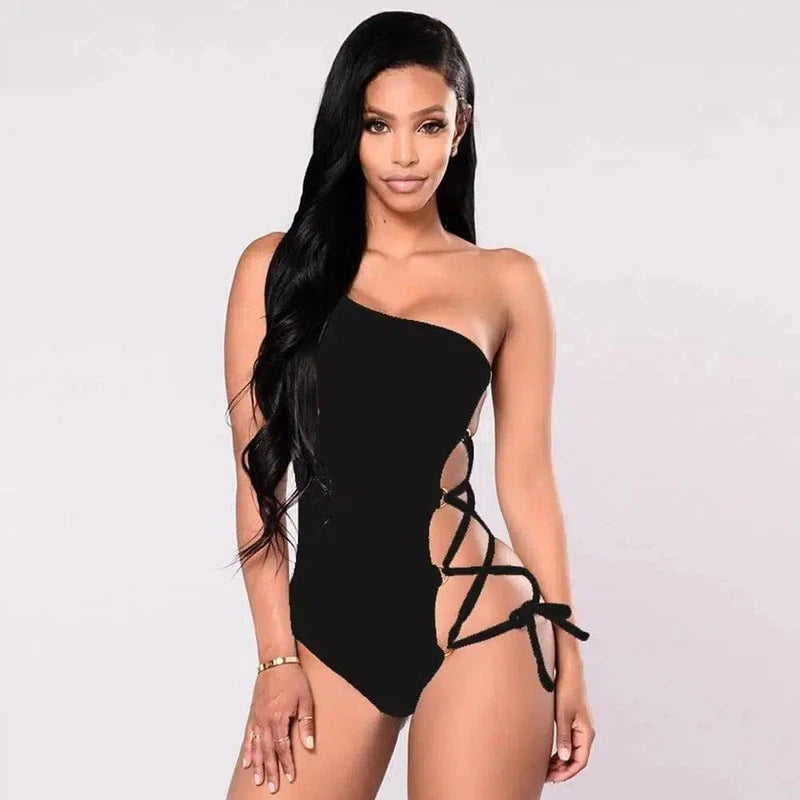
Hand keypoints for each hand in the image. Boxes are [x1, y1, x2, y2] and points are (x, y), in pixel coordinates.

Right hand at [241, 662, 314, 793]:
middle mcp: (265, 721)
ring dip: (258, 765)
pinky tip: (247, 762)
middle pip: (267, 751)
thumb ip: (306, 724)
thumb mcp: (305, 700)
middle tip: (272, 787)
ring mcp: (257, 718)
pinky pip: (248, 736)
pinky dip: (247, 751)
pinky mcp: (253, 714)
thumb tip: (309, 745)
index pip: (282, 747)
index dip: (286, 763)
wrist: (276, 662)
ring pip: (256, 746)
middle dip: (271, 770)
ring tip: (259, 779)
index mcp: (279, 718)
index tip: (289, 776)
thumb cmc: (293, 678)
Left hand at [545, 667, 595, 783]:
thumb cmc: (567, 689)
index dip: (566, 773)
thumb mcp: (562, 713)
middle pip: (576, 759)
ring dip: (561, 762)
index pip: (579, 761)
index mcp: (587, 732)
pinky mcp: (574, 722)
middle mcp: (586, 732)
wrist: (569, 670)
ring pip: (572, 752)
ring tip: (546, 768)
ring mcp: (580, 727)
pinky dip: (561, 752)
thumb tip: (563, 757)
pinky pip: (569, 743)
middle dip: (562, 770)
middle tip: (546, 776)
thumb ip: (563, 736)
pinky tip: (550, 755)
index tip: (552, 778)